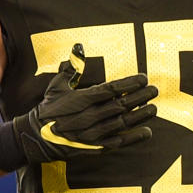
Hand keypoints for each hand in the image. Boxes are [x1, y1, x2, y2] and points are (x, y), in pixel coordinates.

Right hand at [12, 44, 156, 163]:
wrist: (37, 137)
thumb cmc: (49, 108)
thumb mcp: (57, 85)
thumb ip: (71, 66)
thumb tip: (78, 46)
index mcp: (83, 99)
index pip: (112, 89)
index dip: (130, 83)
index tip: (143, 78)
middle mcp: (90, 116)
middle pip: (121, 105)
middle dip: (140, 97)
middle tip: (155, 90)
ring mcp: (93, 133)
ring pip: (123, 123)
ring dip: (140, 116)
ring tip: (154, 108)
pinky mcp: (95, 146)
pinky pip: (118, 142)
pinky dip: (133, 138)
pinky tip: (147, 132)